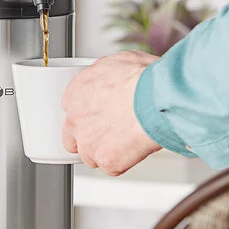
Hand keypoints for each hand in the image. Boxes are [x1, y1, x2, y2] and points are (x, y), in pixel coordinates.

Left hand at [62, 50, 160, 175]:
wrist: (156, 99)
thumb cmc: (141, 79)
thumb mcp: (118, 61)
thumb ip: (105, 74)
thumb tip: (112, 75)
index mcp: (75, 95)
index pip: (72, 111)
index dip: (88, 115)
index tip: (101, 115)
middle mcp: (75, 120)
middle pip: (73, 138)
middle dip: (88, 138)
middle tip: (109, 133)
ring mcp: (89, 143)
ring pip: (90, 156)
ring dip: (105, 152)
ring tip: (126, 141)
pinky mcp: (107, 161)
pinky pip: (113, 167)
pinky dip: (124, 161)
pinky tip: (135, 148)